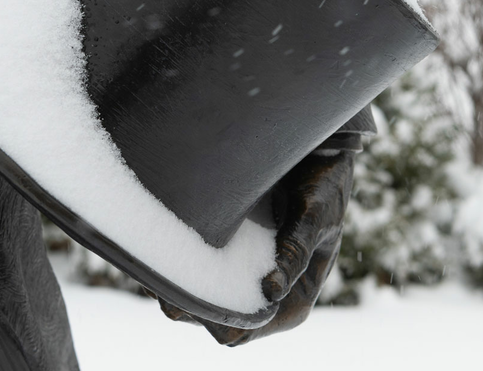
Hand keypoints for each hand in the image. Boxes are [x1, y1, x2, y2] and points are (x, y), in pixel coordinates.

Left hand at [156, 150, 354, 345]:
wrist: (318, 151)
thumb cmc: (324, 187)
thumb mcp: (316, 216)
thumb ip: (296, 250)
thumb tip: (272, 289)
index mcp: (294, 299)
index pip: (245, 330)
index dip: (215, 322)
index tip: (191, 297)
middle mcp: (268, 294)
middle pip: (217, 319)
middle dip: (187, 304)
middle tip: (161, 278)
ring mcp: (247, 274)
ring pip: (203, 295)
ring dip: (179, 283)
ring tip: (157, 261)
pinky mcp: (232, 251)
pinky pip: (200, 267)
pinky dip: (180, 260)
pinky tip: (164, 246)